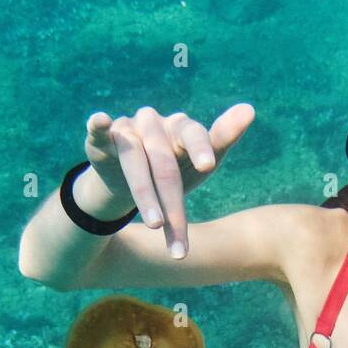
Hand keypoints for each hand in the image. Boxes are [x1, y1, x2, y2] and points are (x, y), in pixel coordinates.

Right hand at [82, 103, 254, 257]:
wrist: (128, 183)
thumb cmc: (174, 171)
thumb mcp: (198, 165)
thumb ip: (221, 141)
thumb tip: (250, 107)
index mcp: (181, 127)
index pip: (194, 136)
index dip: (199, 149)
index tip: (207, 166)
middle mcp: (154, 123)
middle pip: (165, 165)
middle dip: (173, 206)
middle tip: (180, 240)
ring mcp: (126, 130)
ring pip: (135, 163)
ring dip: (145, 196)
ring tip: (155, 226)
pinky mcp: (101, 140)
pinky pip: (99, 132)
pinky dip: (98, 125)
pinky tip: (101, 120)